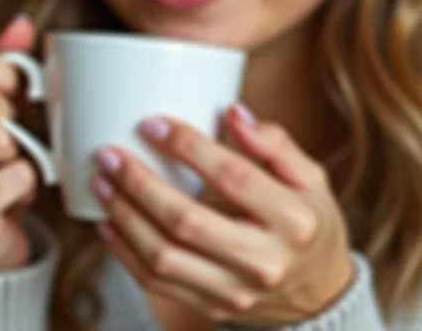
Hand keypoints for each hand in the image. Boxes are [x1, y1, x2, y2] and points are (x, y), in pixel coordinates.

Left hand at [90, 104, 354, 325]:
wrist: (319, 293)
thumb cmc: (309, 221)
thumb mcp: (310, 177)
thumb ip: (276, 143)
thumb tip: (234, 113)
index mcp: (293, 221)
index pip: (233, 176)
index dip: (188, 147)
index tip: (153, 123)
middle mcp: (264, 262)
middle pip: (187, 222)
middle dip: (140, 184)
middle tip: (110, 154)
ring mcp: (235, 293)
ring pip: (164, 258)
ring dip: (125, 217)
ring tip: (102, 183)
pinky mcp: (212, 308)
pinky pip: (157, 284)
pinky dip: (125, 252)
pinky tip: (109, 223)